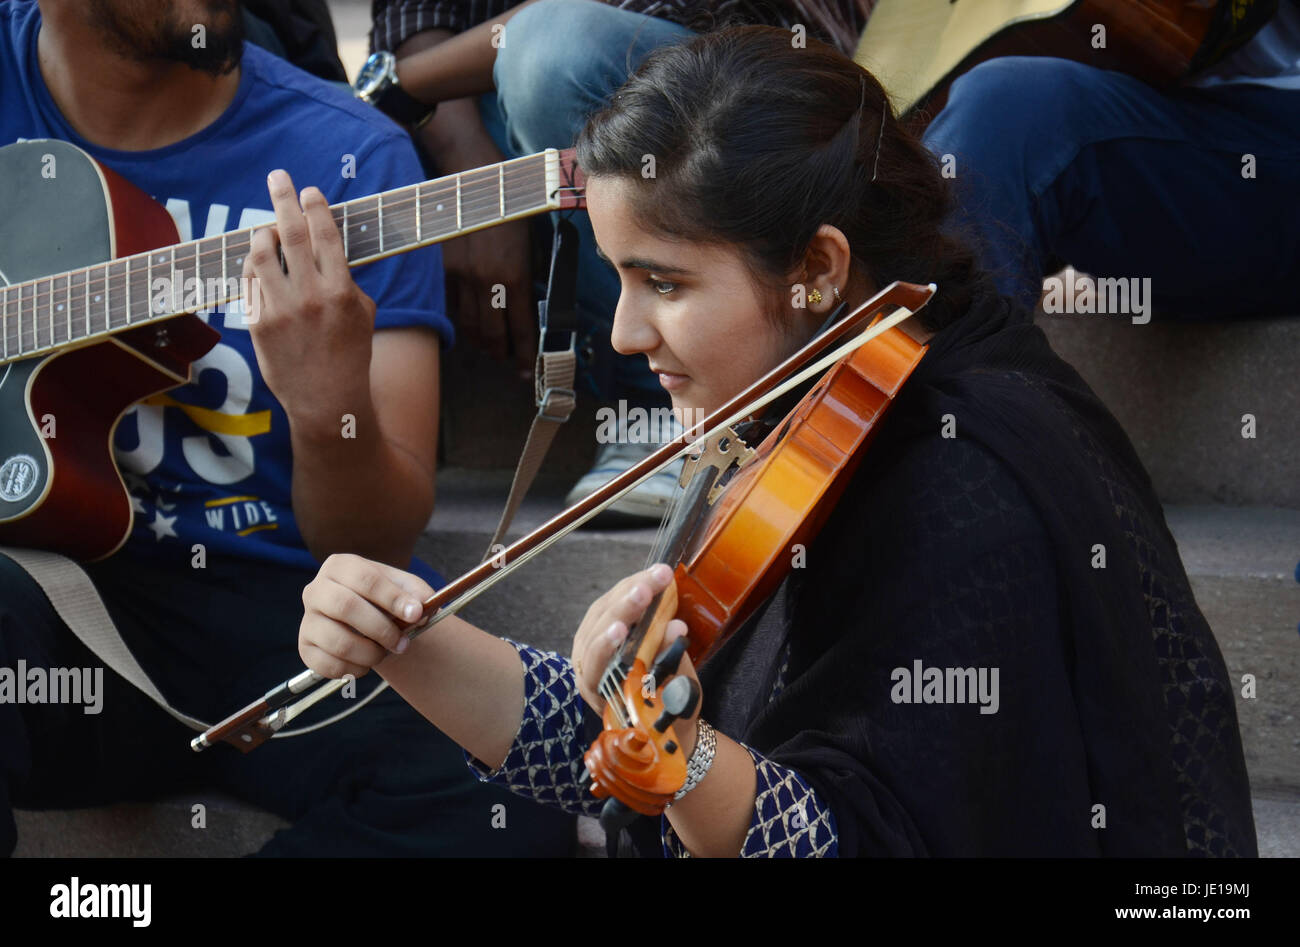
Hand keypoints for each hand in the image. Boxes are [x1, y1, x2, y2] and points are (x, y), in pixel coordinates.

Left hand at [243, 169, 375, 420]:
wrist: (328, 401)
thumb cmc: (350, 354)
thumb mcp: (363, 314)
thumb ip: (346, 279)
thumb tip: (327, 246)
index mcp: (341, 292)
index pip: (325, 236)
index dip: (315, 208)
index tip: (309, 191)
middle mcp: (310, 297)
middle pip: (290, 234)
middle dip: (283, 199)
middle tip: (278, 177)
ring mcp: (280, 310)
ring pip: (261, 254)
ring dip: (262, 233)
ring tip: (266, 228)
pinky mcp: (258, 323)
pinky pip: (250, 282)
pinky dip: (254, 267)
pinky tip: (260, 264)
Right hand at [299, 553, 435, 679]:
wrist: (368, 619)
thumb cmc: (386, 600)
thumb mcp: (405, 589)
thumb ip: (418, 595)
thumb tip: (422, 612)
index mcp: (340, 566)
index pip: (366, 579)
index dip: (393, 598)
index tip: (417, 615)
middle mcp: (316, 590)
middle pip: (346, 607)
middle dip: (381, 629)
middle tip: (403, 644)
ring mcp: (308, 620)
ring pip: (338, 641)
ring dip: (370, 654)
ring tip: (385, 653)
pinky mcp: (305, 647)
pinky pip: (329, 665)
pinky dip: (354, 669)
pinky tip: (366, 663)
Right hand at [419, 118, 536, 374]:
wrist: (473, 178)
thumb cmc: (510, 207)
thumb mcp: (532, 241)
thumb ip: (530, 274)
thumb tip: (531, 302)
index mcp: (513, 274)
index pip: (520, 328)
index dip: (523, 354)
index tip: (526, 371)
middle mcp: (486, 281)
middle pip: (491, 335)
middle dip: (500, 353)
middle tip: (506, 360)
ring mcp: (460, 277)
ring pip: (467, 325)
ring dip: (479, 340)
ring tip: (489, 345)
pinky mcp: (441, 269)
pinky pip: (449, 306)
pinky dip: (459, 319)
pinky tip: (467, 321)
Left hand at [571, 563, 700, 753]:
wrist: (656, 715)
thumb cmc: (662, 713)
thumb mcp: (672, 697)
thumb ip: (670, 664)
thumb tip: (675, 627)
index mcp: (596, 689)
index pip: (594, 663)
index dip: (605, 645)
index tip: (621, 629)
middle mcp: (585, 664)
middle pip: (598, 628)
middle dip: (625, 605)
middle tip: (650, 586)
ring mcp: (590, 642)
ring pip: (602, 610)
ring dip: (629, 590)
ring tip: (656, 576)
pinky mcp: (602, 626)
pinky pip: (610, 603)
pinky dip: (629, 589)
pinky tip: (647, 579)